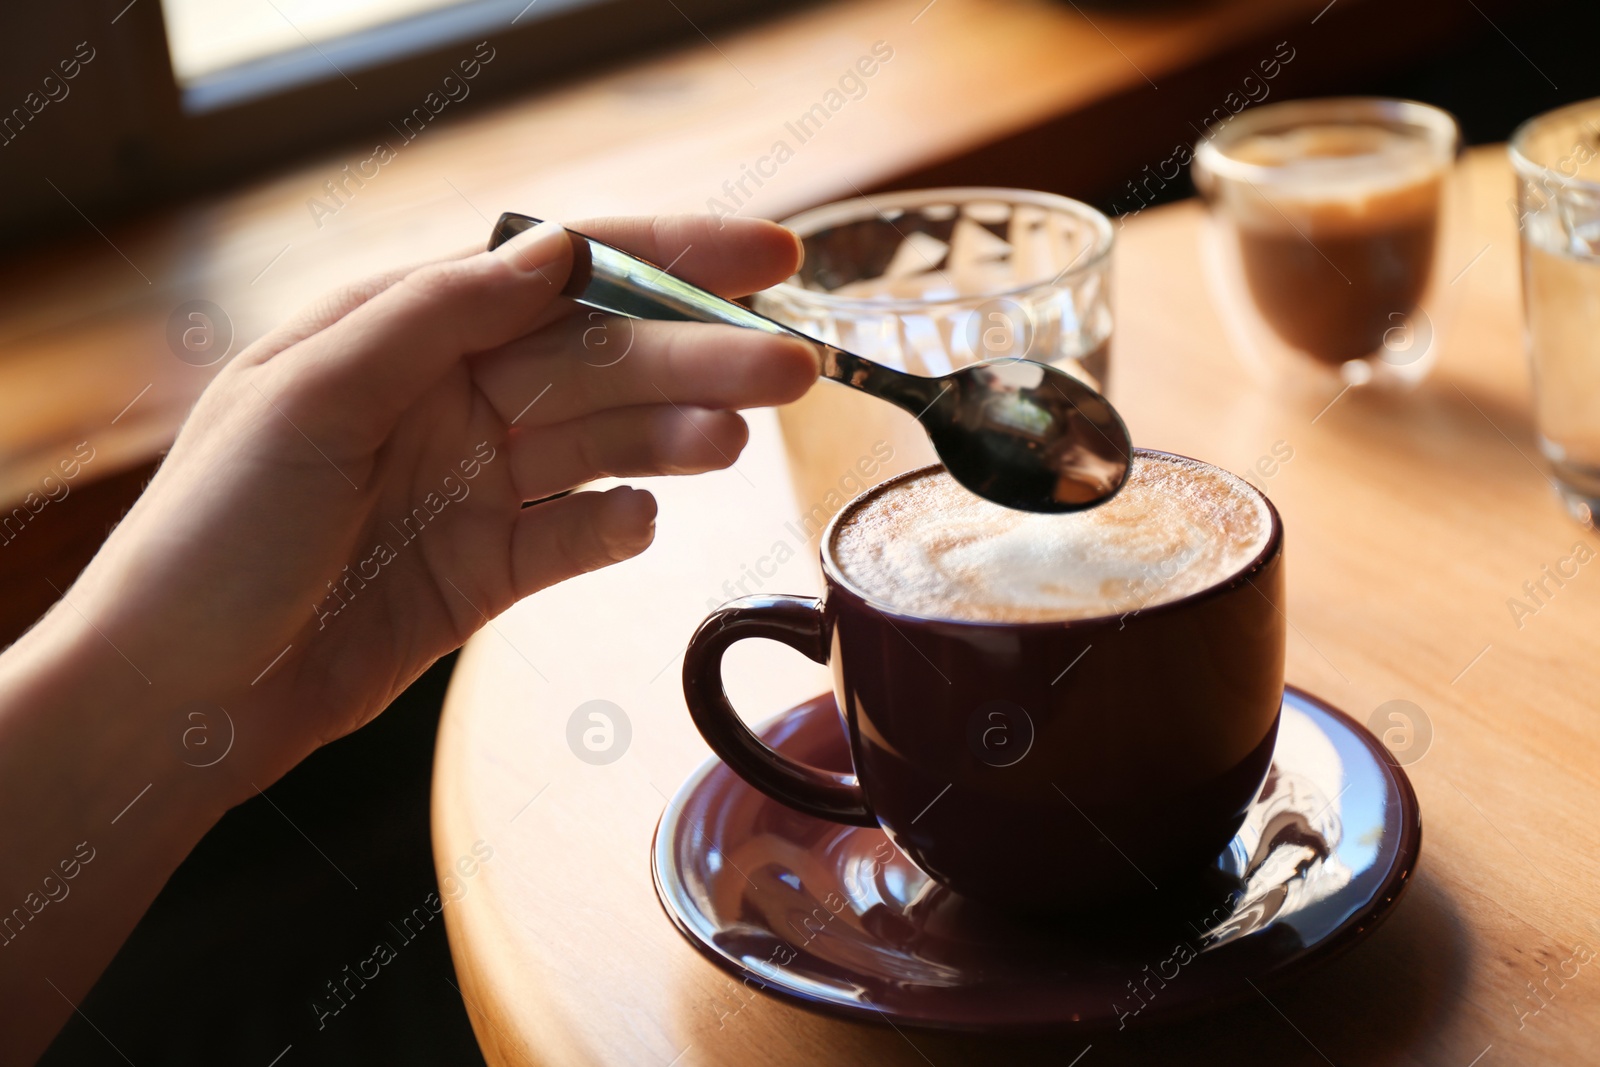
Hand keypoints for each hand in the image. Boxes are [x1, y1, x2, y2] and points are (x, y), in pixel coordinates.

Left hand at [46, 215, 816, 795]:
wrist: (177, 702)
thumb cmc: (212, 537)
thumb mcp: (306, 397)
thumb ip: (434, 316)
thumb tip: (553, 248)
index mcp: (403, 333)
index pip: (558, 273)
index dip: (667, 258)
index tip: (767, 261)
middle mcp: (449, 398)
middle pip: (600, 361)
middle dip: (698, 357)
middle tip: (792, 368)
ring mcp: (473, 487)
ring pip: (602, 446)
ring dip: (674, 439)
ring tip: (738, 442)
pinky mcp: (486, 571)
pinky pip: (575, 536)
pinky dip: (615, 527)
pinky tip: (643, 520)